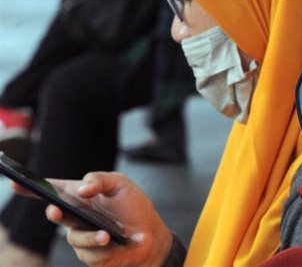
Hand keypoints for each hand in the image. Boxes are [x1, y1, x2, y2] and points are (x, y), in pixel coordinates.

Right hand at [43, 172, 172, 266]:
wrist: (152, 236)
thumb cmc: (135, 208)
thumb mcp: (122, 185)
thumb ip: (101, 180)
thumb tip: (81, 189)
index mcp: (81, 196)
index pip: (53, 190)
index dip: (32, 187)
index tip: (16, 181)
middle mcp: (77, 216)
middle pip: (56, 214)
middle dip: (55, 213)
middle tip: (57, 211)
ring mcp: (81, 236)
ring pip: (75, 237)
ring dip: (91, 235)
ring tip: (107, 235)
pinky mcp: (89, 255)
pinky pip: (89, 253)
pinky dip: (104, 247)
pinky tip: (117, 242)